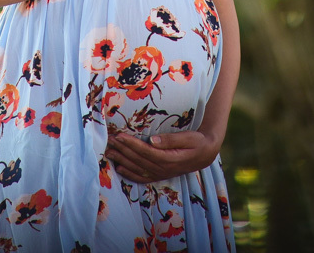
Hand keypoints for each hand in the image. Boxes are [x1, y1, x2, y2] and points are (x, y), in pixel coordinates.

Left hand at [104, 130, 220, 183]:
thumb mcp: (189, 138)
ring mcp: (161, 174)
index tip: (119, 135)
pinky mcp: (160, 175)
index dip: (131, 144)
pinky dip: (130, 174)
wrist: (205, 155)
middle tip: (109, 141)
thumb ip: (171, 140)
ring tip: (108, 152)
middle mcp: (163, 169)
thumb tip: (153, 139)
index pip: (146, 151)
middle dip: (122, 150)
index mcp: (170, 159)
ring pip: (138, 168)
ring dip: (122, 160)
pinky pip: (143, 178)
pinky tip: (119, 169)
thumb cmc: (197, 142)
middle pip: (138, 159)